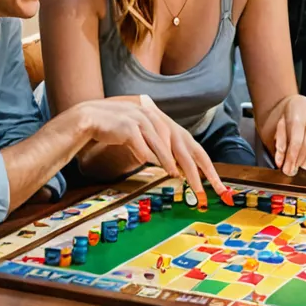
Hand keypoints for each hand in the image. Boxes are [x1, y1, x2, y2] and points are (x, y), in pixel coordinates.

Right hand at [75, 96, 226, 199]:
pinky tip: (155, 166)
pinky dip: (150, 156)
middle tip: (202, 188)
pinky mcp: (128, 125)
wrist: (91, 117)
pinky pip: (142, 144)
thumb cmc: (118, 129)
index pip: (190, 143)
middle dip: (194, 167)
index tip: (214, 182)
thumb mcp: (142, 136)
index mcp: (163, 122)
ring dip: (172, 162)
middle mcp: (157, 118)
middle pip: (182, 144)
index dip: (203, 163)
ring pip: (164, 143)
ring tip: (180, 178)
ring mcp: (143, 120)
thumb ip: (157, 146)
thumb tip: (174, 166)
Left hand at [266, 95, 305, 176]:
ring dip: (305, 159)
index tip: (286, 169)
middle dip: (297, 160)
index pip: (296, 140)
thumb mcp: (277, 125)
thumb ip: (279, 143)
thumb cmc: (284, 112)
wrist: (296, 100)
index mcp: (297, 114)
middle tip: (290, 171)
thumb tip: (280, 162)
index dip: (292, 157)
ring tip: (297, 167)